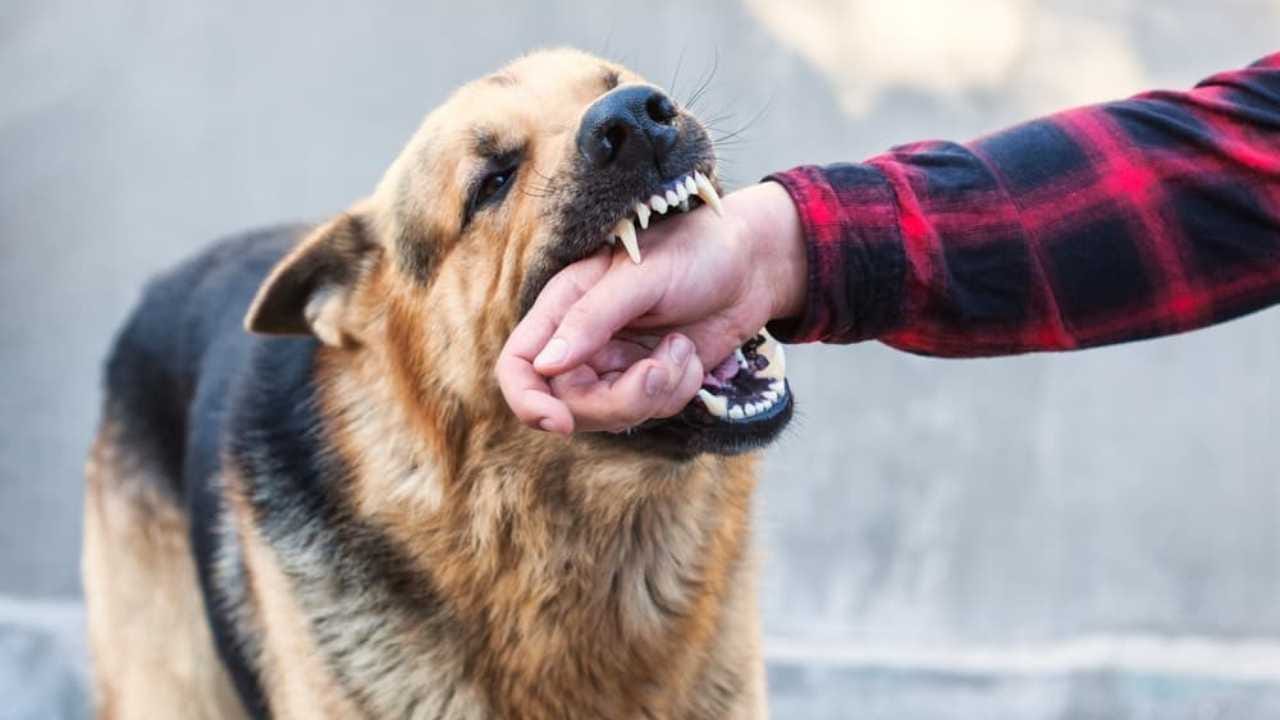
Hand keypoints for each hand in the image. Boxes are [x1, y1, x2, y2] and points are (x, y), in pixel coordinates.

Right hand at [496, 181, 805, 433]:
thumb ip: (592, 318)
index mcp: (564, 306)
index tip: (560, 424)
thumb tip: (547, 366)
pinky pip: (650, 411)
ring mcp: (615, 366)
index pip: (519, 365)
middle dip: (619, 401)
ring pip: (612, 416)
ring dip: (657, 392)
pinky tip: (692, 356)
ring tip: (683, 349)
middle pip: (568, 405)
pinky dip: (678, 391)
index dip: (527, 401)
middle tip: (661, 371)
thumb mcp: (641, 276)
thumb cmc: (693, 250)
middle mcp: (581, 342)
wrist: (752, 266)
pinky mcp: (649, 381)